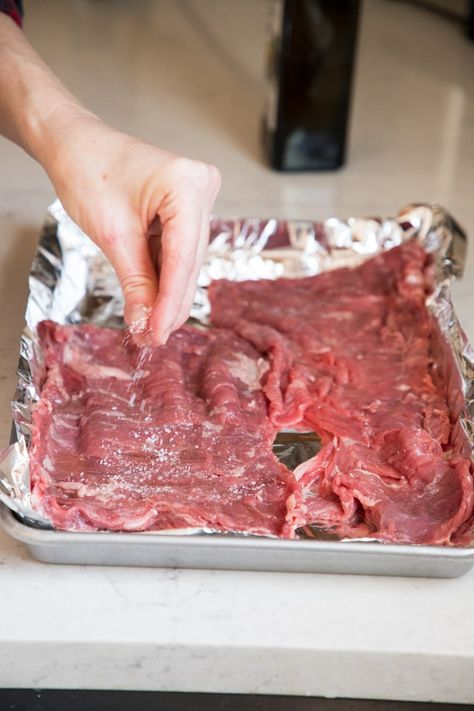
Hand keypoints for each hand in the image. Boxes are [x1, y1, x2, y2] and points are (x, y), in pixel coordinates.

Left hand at [45, 115, 220, 344]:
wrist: (76, 144)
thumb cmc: (88, 171)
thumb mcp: (112, 235)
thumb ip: (136, 282)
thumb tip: (147, 323)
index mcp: (187, 185)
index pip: (182, 258)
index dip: (170, 302)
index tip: (158, 334)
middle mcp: (202, 187)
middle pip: (189, 262)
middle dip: (169, 302)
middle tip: (152, 338)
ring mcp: (199, 196)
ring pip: (186, 260)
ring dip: (167, 294)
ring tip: (150, 327)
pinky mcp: (188, 206)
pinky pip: (179, 249)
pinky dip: (164, 275)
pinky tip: (154, 302)